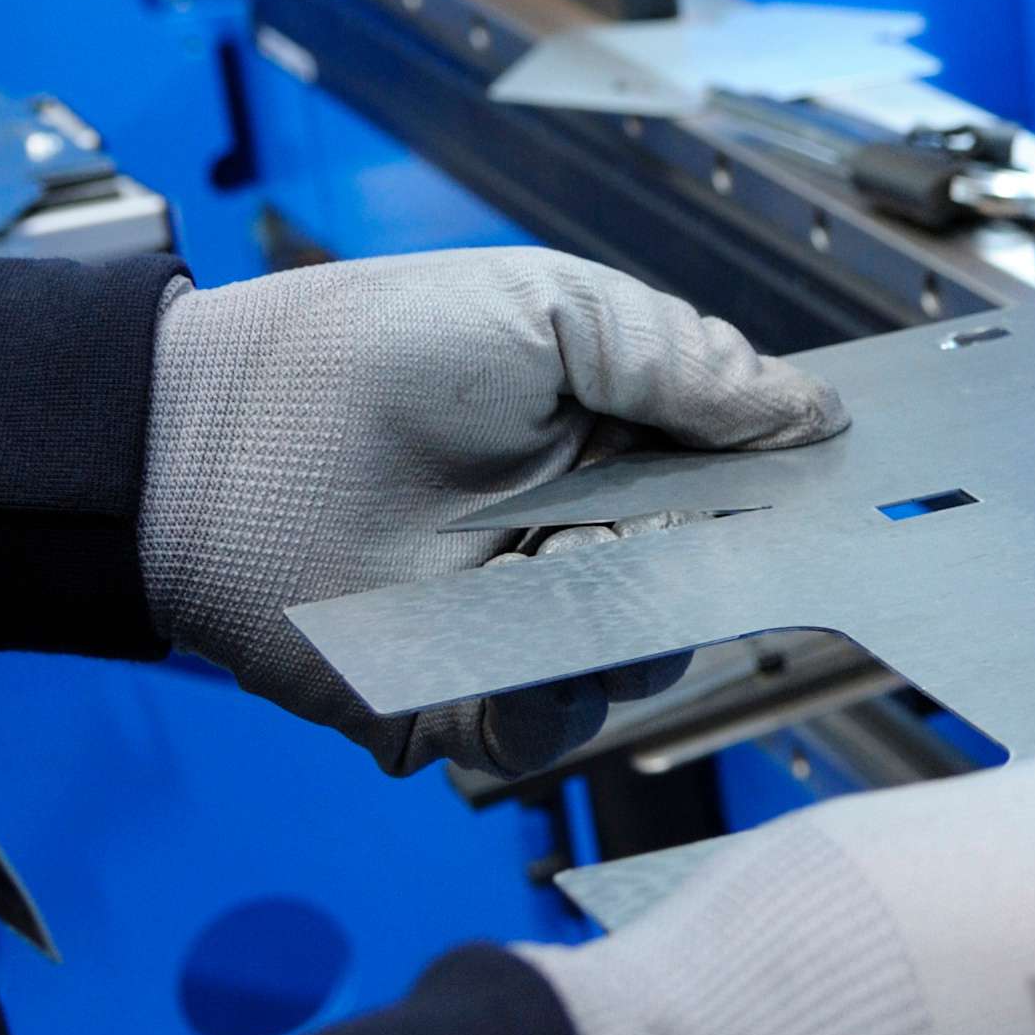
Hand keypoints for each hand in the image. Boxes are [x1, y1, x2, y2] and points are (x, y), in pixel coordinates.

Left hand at [139, 248, 843, 774]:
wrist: (203, 440)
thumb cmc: (359, 354)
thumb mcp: (545, 306)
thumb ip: (684, 356)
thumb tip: (815, 413)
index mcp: (624, 446)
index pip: (748, 483)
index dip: (793, 486)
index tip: (830, 480)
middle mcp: (592, 538)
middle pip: (719, 579)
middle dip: (720, 553)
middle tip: (680, 515)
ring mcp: (533, 621)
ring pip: (650, 658)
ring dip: (634, 613)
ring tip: (571, 553)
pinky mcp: (470, 698)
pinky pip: (555, 728)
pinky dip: (560, 695)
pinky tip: (534, 638)